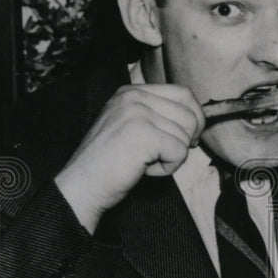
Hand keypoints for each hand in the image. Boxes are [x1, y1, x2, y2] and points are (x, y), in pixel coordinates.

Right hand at [55, 84, 204, 233]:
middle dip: (186, 139)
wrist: (82, 186)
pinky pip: (179, 152)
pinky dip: (168, 168)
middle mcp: (133, 96)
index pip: (183, 93)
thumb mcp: (131, 126)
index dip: (194, 118)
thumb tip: (196, 119)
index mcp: (131, 91)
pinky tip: (145, 170)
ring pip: (186, 134)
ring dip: (173, 156)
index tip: (186, 140)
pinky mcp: (142, 133)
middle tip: (166, 155)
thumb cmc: (108, 163)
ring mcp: (136, 112)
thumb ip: (156, 115)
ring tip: (146, 162)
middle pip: (189, 113)